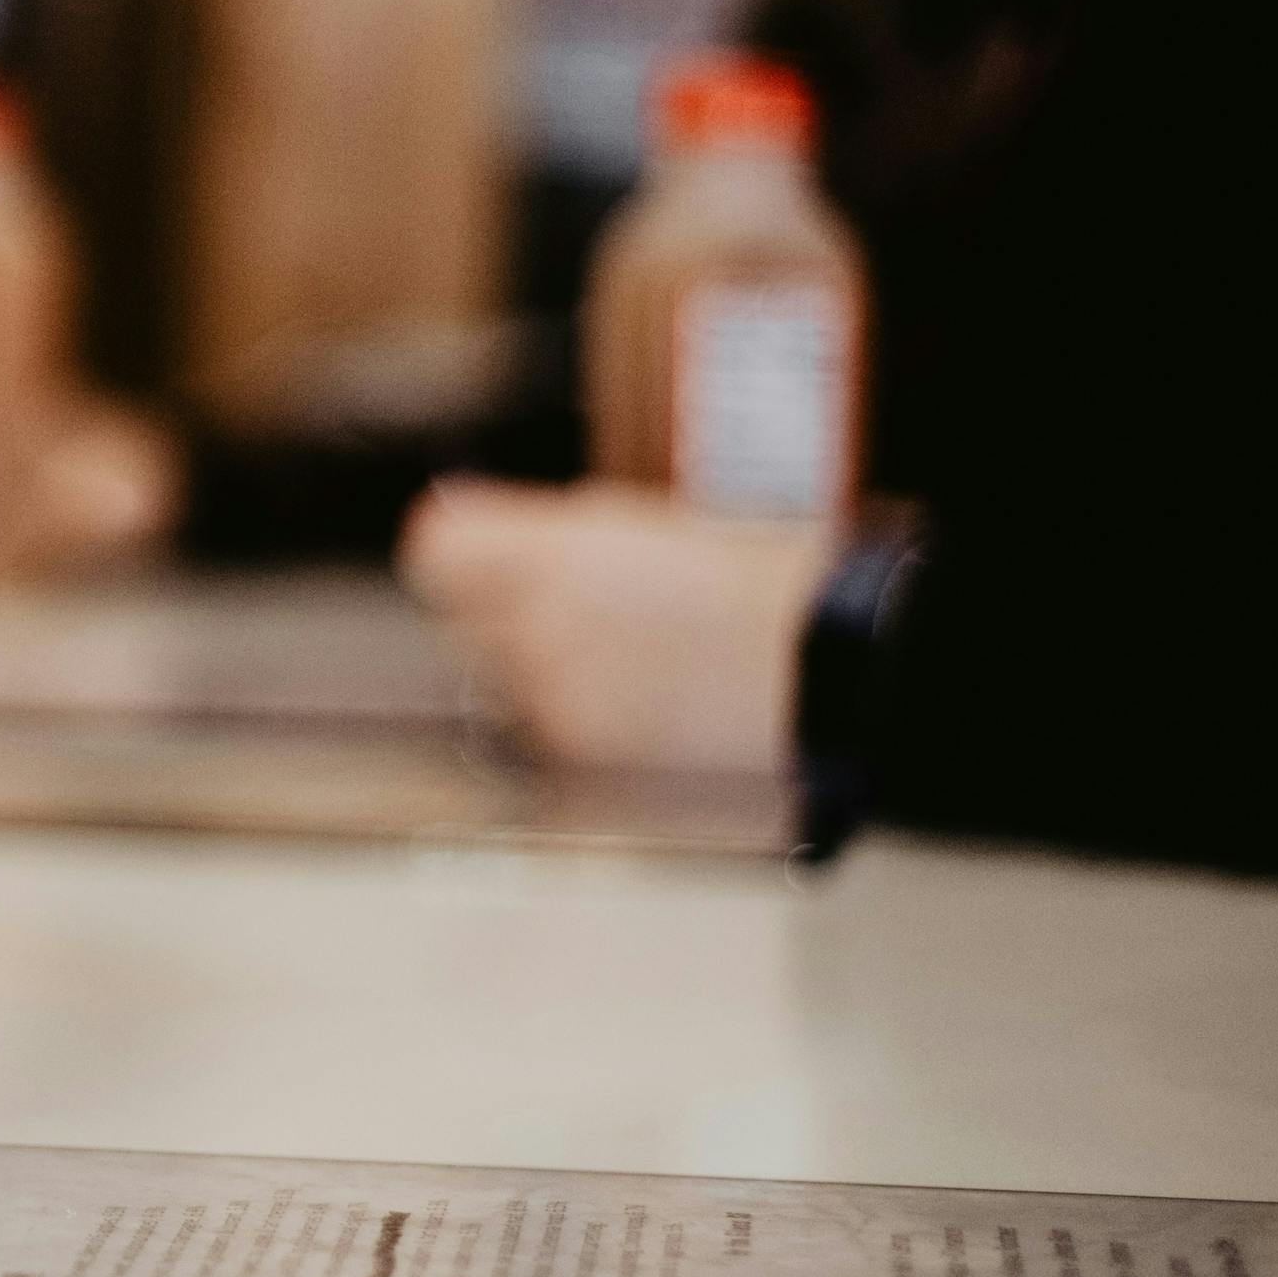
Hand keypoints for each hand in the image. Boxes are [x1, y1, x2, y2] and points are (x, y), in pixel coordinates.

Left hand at [399, 478, 835, 774]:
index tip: (482, 554)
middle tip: (589, 612)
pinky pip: (552, 738)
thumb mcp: (647, 523)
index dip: (461, 555)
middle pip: (466, 624)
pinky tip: (652, 703)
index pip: (436, 555)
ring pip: (508, 687)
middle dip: (508, 618)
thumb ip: (539, 526)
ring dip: (546, 674)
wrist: (841, 675)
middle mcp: (542, 632)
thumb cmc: (767, 584)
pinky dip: (584, 723)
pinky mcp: (588, 765)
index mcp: (555, 555)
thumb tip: (457, 511)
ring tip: (639, 659)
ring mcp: (561, 704)